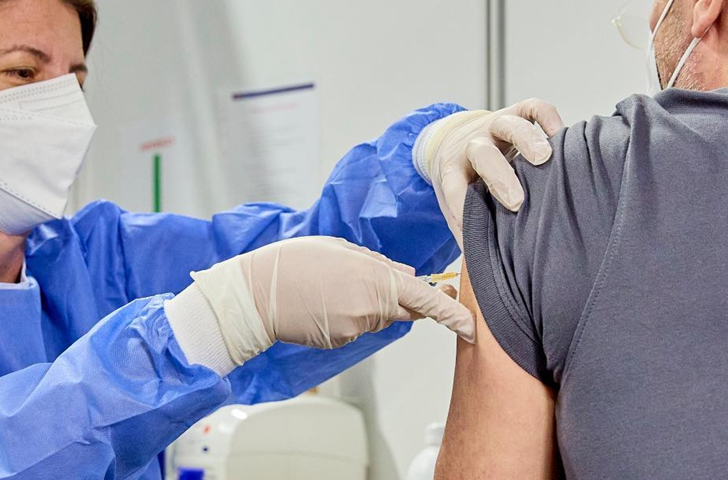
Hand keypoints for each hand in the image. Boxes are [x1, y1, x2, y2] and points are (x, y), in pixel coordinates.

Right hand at [191, 237, 474, 365]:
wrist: (256, 294)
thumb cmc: (296, 262)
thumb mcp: (342, 249)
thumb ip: (382, 264)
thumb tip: (410, 275)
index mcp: (376, 280)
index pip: (426, 300)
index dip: (452, 313)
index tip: (472, 325)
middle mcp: (372, 309)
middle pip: (405, 308)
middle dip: (402, 297)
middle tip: (372, 277)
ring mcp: (356, 329)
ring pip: (380, 317)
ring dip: (370, 303)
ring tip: (334, 284)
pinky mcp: (342, 341)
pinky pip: (359, 327)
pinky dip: (351, 315)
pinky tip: (325, 301)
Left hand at [415, 99, 564, 244]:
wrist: (451, 138)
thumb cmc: (462, 181)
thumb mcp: (455, 204)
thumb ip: (467, 230)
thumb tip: (481, 271)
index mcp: (453, 169)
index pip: (454, 186)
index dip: (462, 205)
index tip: (476, 226)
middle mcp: (473, 145)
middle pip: (482, 153)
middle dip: (499, 177)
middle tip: (517, 201)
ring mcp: (494, 126)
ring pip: (508, 124)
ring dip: (526, 140)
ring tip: (546, 158)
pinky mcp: (514, 113)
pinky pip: (531, 107)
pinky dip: (546, 116)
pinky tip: (561, 135)